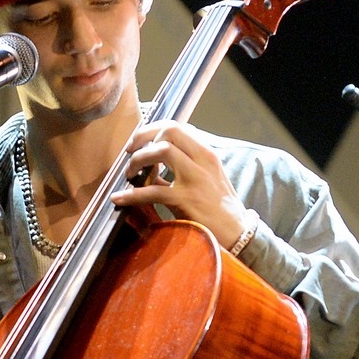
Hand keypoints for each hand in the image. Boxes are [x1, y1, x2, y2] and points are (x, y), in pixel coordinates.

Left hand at [109, 121, 252, 248]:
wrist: (238, 232)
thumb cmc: (218, 206)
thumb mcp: (206, 177)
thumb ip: (183, 165)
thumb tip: (152, 164)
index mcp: (206, 154)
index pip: (177, 127)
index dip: (151, 129)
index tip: (137, 141)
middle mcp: (203, 160)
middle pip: (169, 131)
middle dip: (143, 138)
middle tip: (130, 153)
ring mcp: (195, 178)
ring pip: (161, 151)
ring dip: (138, 160)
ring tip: (129, 175)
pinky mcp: (186, 199)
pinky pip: (152, 190)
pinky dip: (131, 194)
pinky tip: (120, 198)